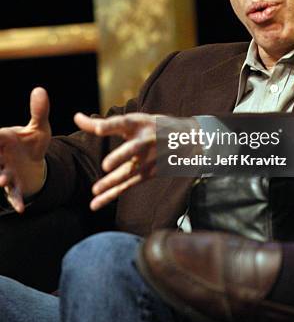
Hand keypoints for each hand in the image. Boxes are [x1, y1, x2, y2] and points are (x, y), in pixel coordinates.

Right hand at [0, 87, 50, 212]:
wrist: (33, 164)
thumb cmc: (31, 143)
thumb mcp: (38, 127)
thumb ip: (39, 111)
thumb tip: (40, 89)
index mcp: (3, 140)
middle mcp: (1, 157)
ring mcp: (6, 173)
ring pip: (0, 177)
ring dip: (0, 179)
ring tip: (2, 180)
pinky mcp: (16, 187)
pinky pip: (15, 195)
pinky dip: (17, 201)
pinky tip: (22, 208)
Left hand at [74, 112, 199, 210]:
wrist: (188, 140)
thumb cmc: (152, 127)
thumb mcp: (134, 120)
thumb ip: (105, 124)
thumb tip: (76, 117)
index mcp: (141, 123)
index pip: (123, 123)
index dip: (110, 125)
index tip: (98, 128)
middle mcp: (146, 141)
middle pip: (133, 149)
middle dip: (120, 157)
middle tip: (106, 165)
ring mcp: (149, 159)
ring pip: (129, 172)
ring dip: (112, 182)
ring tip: (95, 190)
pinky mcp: (149, 174)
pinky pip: (128, 185)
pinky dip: (111, 195)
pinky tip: (95, 203)